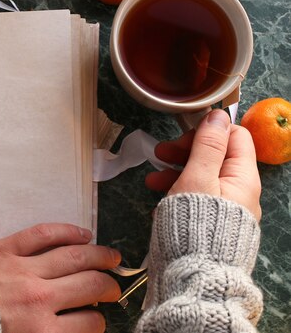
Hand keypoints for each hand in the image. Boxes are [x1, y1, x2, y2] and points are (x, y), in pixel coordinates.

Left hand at [0, 223, 121, 332]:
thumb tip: (67, 328)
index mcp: (41, 332)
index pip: (89, 324)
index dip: (98, 320)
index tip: (96, 316)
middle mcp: (39, 300)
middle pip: (90, 287)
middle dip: (108, 287)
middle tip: (113, 286)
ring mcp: (23, 270)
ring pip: (74, 257)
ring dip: (99, 256)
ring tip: (112, 257)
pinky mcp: (5, 249)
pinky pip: (43, 235)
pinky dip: (67, 232)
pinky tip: (82, 234)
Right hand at [146, 109, 261, 219]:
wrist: (193, 277)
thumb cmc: (196, 226)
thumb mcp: (197, 178)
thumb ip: (207, 146)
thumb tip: (219, 115)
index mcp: (242, 178)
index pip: (235, 137)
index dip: (207, 131)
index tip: (181, 135)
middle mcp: (239, 192)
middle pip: (216, 157)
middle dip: (185, 152)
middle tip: (160, 153)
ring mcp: (226, 210)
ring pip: (202, 179)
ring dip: (175, 173)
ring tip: (151, 181)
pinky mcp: (212, 224)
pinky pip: (197, 200)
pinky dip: (177, 194)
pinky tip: (159, 202)